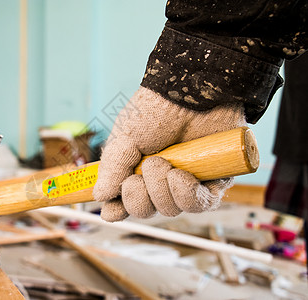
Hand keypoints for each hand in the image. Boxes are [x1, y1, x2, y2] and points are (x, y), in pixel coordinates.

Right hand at [93, 87, 245, 221]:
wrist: (191, 92)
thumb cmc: (155, 110)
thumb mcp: (125, 139)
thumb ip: (113, 169)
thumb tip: (100, 196)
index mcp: (137, 169)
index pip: (126, 200)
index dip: (119, 209)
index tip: (112, 211)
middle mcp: (161, 179)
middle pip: (147, 210)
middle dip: (141, 196)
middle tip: (146, 167)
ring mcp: (186, 180)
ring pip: (172, 209)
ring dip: (163, 189)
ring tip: (165, 162)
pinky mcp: (213, 180)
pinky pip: (200, 205)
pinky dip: (187, 195)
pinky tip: (181, 176)